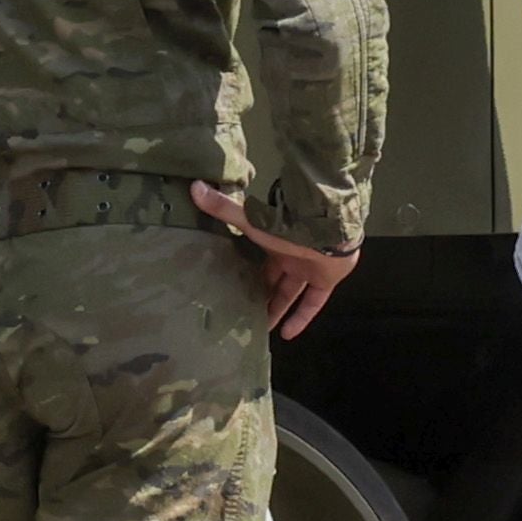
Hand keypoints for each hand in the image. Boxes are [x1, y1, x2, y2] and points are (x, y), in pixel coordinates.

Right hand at [191, 183, 357, 337]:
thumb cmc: (287, 225)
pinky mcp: (326, 280)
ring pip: (290, 294)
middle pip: (273, 281)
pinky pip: (313, 303)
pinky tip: (287, 334)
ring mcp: (309, 268)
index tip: (231, 289)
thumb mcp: (251, 221)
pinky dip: (302, 318)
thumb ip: (224, 209)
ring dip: (277, 310)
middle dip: (260, 297)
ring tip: (261, 330)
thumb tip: (194, 186)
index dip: (246, 275)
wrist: (327, 226)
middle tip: (243, 316)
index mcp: (273, 243)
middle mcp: (290, 256)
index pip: (258, 263)